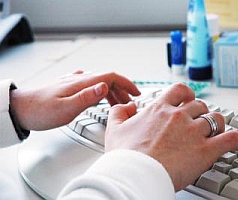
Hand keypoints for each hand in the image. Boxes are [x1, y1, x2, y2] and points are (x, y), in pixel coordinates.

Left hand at [9, 71, 139, 130]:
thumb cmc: (40, 111)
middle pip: (107, 79)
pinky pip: (91, 87)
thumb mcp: (65, 108)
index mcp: (82, 83)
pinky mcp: (69, 88)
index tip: (136, 92)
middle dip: (122, 89)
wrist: (20, 109)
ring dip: (112, 92)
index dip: (126, 83)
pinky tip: (100, 98)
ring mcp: (74, 83)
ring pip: (99, 83)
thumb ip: (86, 97)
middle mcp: (79, 80)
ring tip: (119, 104)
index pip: (111, 77)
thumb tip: (105, 86)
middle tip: (131, 101)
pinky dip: (101, 92)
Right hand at [105, 83, 237, 190]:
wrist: (135, 175)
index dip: (187, 93)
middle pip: (200, 105)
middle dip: (201, 112)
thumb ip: (119, 112)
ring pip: (216, 119)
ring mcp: (194, 132)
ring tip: (216, 130)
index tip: (188, 99)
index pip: (180, 90)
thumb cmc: (126, 155)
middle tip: (199, 121)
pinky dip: (237, 139)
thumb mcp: (115, 129)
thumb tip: (126, 106)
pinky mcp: (205, 150)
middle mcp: (179, 116)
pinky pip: (230, 139)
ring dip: (217, 123)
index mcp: (160, 109)